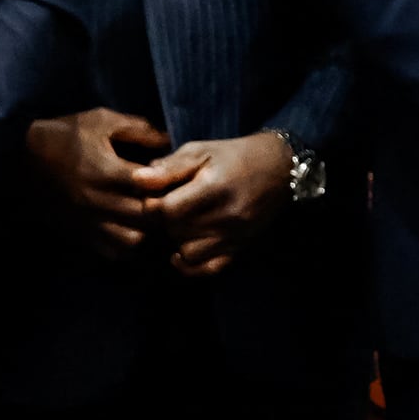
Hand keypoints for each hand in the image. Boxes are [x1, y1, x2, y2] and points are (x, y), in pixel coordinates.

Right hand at [25, 109, 171, 259]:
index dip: (169, 182)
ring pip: (132, 240)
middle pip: (146, 216)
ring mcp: (87, 220)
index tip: (172, 175)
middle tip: (170, 198)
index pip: (152, 185)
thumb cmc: (64, 135)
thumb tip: (169, 139)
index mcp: (106, 171)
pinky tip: (132, 228)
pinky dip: (127, 244)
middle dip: (163, 208)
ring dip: (147, 230)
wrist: (19, 158)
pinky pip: (111, 251)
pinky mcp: (79, 233)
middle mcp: (97, 200)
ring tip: (151, 216)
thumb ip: (138, 129)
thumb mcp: (100, 121)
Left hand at [140, 132, 293, 276]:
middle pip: (175, 230)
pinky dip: (189, 265)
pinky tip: (181, 252)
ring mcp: (235, 234)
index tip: (156, 194)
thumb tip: (137, 180)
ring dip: (177, 239)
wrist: (281, 168)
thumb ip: (169, 167)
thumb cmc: (235, 155)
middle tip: (168, 205)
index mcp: (215, 187)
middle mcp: (227, 215)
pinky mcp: (240, 247)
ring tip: (181, 222)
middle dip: (164, 219)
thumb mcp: (202, 150)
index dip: (153, 203)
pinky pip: (207, 269)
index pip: (167, 209)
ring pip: (187, 251)